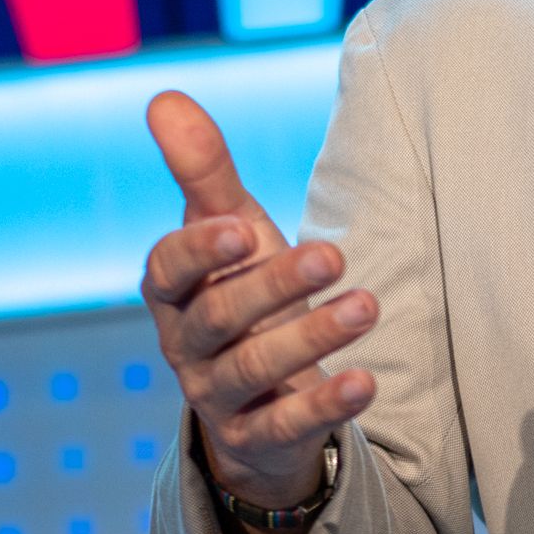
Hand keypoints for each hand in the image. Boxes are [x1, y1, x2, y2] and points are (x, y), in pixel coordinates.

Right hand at [142, 91, 379, 514]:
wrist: (256, 392)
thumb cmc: (241, 290)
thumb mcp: (229, 228)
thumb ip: (203, 170)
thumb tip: (165, 96)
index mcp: (171, 292)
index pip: (168, 270)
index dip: (200, 251)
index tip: (242, 227)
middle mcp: (185, 345)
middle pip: (221, 317)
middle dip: (275, 284)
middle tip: (333, 254)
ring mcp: (217, 397)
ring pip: (254, 369)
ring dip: (312, 338)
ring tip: (368, 304)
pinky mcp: (257, 437)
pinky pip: (286, 425)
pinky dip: (325, 406)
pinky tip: (365, 382)